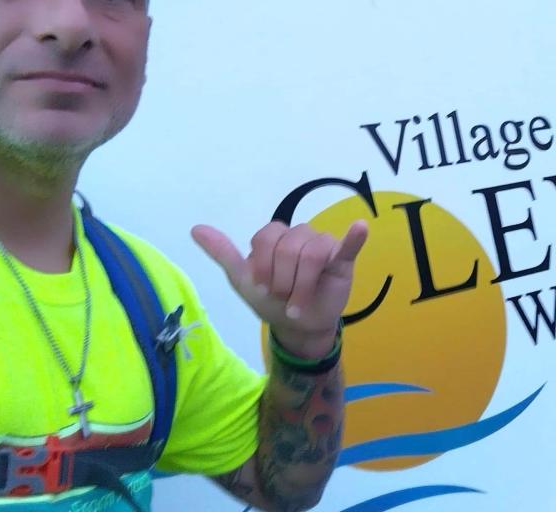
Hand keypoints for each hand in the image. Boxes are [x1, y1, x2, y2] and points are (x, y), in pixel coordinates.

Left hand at [192, 220, 368, 358]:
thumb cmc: (272, 301)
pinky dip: (355, 236)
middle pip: (289, 246)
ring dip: (303, 286)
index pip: (267, 237)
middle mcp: (301, 235)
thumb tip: (195, 228)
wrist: (297, 328)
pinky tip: (360, 228)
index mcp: (277, 236)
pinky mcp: (343, 259)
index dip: (264, 265)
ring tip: (299, 304)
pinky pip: (348, 244)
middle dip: (283, 280)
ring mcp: (324, 245)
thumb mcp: (243, 280)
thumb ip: (223, 253)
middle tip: (284, 298)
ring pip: (313, 253)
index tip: (264, 288)